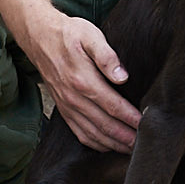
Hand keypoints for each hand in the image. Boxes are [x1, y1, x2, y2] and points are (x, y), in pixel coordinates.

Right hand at [23, 13, 141, 152]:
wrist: (39, 37)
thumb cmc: (68, 34)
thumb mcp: (90, 35)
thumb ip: (107, 56)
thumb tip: (122, 77)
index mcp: (83, 80)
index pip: (113, 105)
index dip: (130, 118)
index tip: (145, 125)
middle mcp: (74, 98)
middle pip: (104, 125)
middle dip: (125, 138)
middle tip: (143, 145)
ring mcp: (67, 106)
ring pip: (92, 134)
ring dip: (112, 144)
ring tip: (130, 149)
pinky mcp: (63, 109)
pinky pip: (79, 133)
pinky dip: (95, 143)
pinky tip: (107, 145)